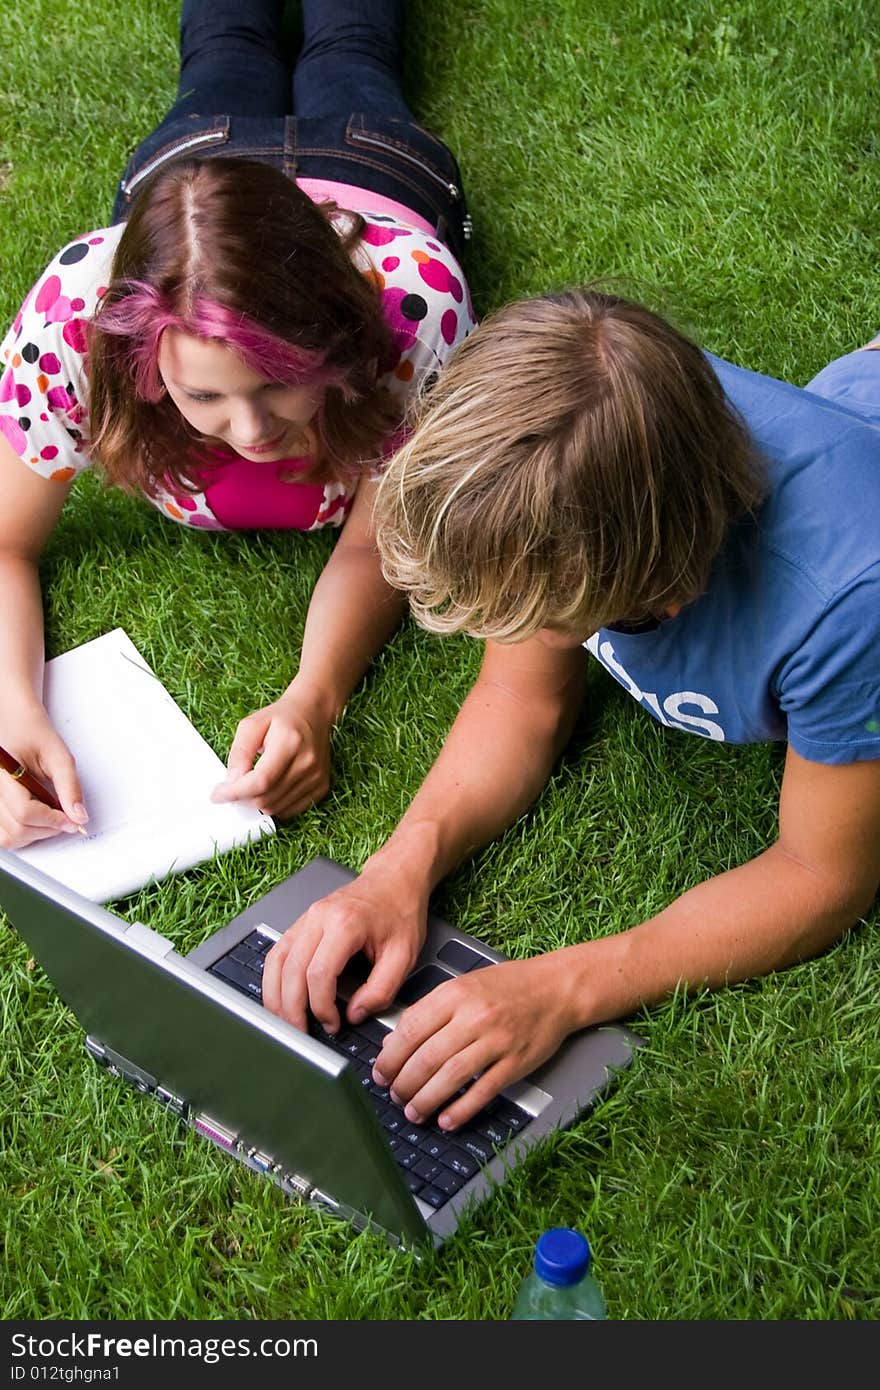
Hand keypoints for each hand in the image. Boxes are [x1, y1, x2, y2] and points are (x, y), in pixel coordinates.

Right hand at [0, 706, 86, 847]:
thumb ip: (69, 786)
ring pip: (7, 838)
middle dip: (47, 829)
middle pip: (16, 829)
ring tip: (50, 817)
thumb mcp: (58, 755)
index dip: (53, 820)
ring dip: (34, 835)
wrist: (15, 722)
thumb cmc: (33, 733)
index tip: (72, 820)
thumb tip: (78, 816)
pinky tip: (36, 819)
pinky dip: (21, 834)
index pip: (24, 811)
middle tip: (66, 818)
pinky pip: (2, 834)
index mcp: (3, 772)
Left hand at [211, 685, 331, 817]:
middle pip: (266, 798)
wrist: (314, 714)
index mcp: (290, 742)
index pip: (261, 780)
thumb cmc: (281, 718)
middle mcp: (307, 763)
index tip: (217, 794)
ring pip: (275, 808)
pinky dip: (272, 805)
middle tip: (231, 787)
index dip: (235, 792)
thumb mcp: (252, 724)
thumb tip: (232, 781)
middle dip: (242, 798)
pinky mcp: (320, 788)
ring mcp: (316, 778)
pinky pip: (289, 811)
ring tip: (249, 786)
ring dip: (255, 803)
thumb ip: (239, 752)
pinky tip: (267, 790)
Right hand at [261, 861, 428, 1034]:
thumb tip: (355, 1014)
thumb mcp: (404, 955)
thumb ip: (381, 989)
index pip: (319, 974)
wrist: (394, 879)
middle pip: (291, 971)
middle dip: (293, 1009)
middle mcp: (319, 918)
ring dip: (275, 996)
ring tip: (285, 1022)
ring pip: (276, 961)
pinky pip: (278, 952)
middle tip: (302, 1033)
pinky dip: (274, 978)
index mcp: (345, 924)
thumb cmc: (400, 911)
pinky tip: (279, 997)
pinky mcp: (302, 922)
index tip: (334, 1023)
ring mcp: (306, 918)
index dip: (321, 1007)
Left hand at [372, 953, 578, 1131]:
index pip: (411, 1029)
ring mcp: (497, 1041)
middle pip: (427, 1058)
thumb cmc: (508, 986)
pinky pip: (483, 1091)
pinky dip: (461, 1110)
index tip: (381, 1073)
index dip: (390, 1057)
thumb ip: (430, 1010)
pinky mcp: (516, 1062)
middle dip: (404, 1084)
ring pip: (451, 1077)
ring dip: (426, 1100)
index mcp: (456, 994)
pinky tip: (446, 1119)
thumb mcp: (464, 985)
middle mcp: (475, 1016)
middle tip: (395, 1096)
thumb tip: (395, 1042)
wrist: (557, 988)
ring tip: (414, 1112)